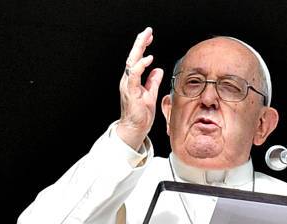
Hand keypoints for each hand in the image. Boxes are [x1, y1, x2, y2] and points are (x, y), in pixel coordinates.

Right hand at [117, 27, 163, 149]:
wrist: (135, 128)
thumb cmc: (141, 114)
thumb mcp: (150, 94)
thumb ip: (153, 81)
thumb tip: (158, 69)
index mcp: (133, 79)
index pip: (137, 59)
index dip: (142, 47)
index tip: (149, 37)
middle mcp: (128, 80)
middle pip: (133, 56)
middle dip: (140, 42)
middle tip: (147, 31)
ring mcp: (128, 85)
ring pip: (132, 62)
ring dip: (139, 49)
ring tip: (146, 38)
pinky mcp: (130, 92)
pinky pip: (134, 75)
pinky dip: (141, 66)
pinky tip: (149, 59)